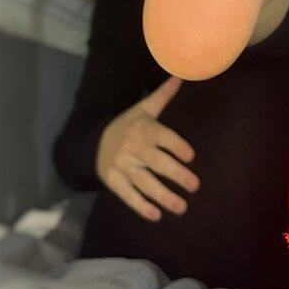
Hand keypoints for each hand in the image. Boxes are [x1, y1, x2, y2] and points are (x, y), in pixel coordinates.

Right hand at [96, 76, 199, 220]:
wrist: (93, 140)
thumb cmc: (129, 125)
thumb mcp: (144, 108)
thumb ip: (164, 94)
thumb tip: (182, 73)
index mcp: (142, 128)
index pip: (160, 136)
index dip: (175, 145)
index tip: (190, 155)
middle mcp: (131, 147)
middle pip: (155, 162)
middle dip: (175, 174)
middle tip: (195, 186)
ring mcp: (121, 165)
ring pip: (143, 182)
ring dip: (162, 196)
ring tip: (181, 207)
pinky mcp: (113, 181)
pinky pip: (127, 195)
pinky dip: (141, 206)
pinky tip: (156, 215)